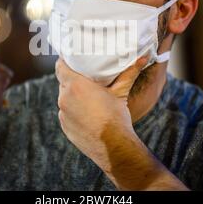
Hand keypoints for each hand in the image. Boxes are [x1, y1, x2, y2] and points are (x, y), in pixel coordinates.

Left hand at [55, 57, 146, 172]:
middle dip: (72, 80)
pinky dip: (73, 112)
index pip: (60, 67)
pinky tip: (86, 114)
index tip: (70, 60)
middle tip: (84, 78)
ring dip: (72, 97)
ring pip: (65, 99)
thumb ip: (129, 72)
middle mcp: (64, 98)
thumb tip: (143, 58)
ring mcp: (63, 114)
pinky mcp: (65, 127)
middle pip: (63, 83)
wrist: (113, 146)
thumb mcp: (121, 91)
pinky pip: (66, 114)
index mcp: (75, 85)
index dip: (64, 62)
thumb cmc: (116, 116)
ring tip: (86, 97)